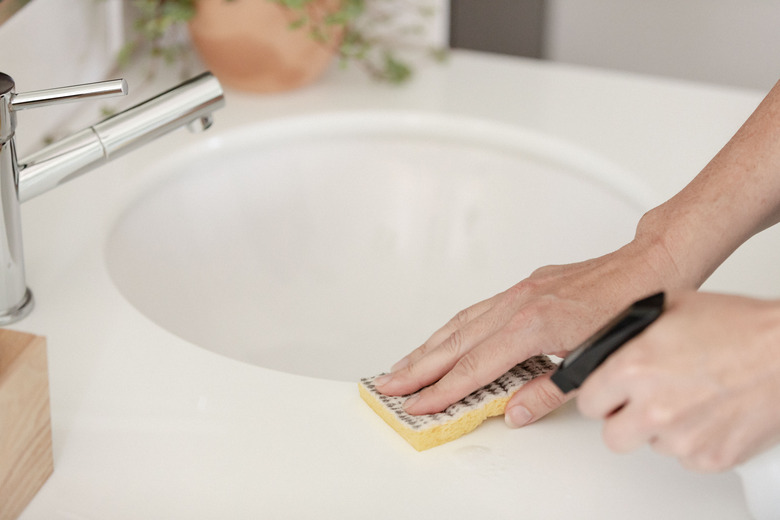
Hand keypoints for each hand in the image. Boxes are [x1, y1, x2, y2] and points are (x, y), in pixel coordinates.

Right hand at [374, 238, 672, 424]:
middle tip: (389, 385)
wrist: (648, 266)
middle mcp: (517, 305)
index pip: (474, 367)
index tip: (417, 404)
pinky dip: (453, 327)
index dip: (441, 390)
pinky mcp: (524, 287)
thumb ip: (548, 390)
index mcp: (532, 326)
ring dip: (428, 346)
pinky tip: (444, 337)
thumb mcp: (593, 360)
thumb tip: (516, 411)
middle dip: (418, 367)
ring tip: (404, 365)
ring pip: (460, 323)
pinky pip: (476, 309)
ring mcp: (518, 292)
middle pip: (454, 342)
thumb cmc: (629, 309)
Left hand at [577, 291, 779, 471]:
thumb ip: (627, 333)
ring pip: (651, 446)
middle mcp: (653, 409)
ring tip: (687, 398)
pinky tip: (709, 411)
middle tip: (642, 401)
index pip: (587, 402)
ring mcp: (683, 438)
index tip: (609, 393)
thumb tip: (606, 348)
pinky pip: (687, 457)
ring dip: (661, 429)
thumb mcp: (669, 308)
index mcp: (633, 369)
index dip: (600, 395)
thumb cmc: (740, 326)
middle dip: (623, 419)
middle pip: (613, 436)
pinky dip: (694, 440)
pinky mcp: (712, 458)